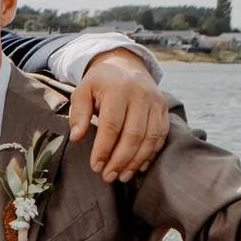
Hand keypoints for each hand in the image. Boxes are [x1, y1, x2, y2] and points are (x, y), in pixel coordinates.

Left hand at [67, 50, 168, 183]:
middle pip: (133, 135)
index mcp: (118, 89)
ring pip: (150, 138)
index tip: (95, 166)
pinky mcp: (164, 108)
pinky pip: (161, 135)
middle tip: (108, 177)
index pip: (112, 125)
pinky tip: (139, 167)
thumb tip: (76, 137)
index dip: (104, 148)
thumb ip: (78, 113)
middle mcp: (141, 95)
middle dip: (120, 160)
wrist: (126, 64)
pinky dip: (151, 154)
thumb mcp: (83, 90)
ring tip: (122, 176)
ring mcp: (156, 102)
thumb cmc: (101, 82)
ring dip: (136, 161)